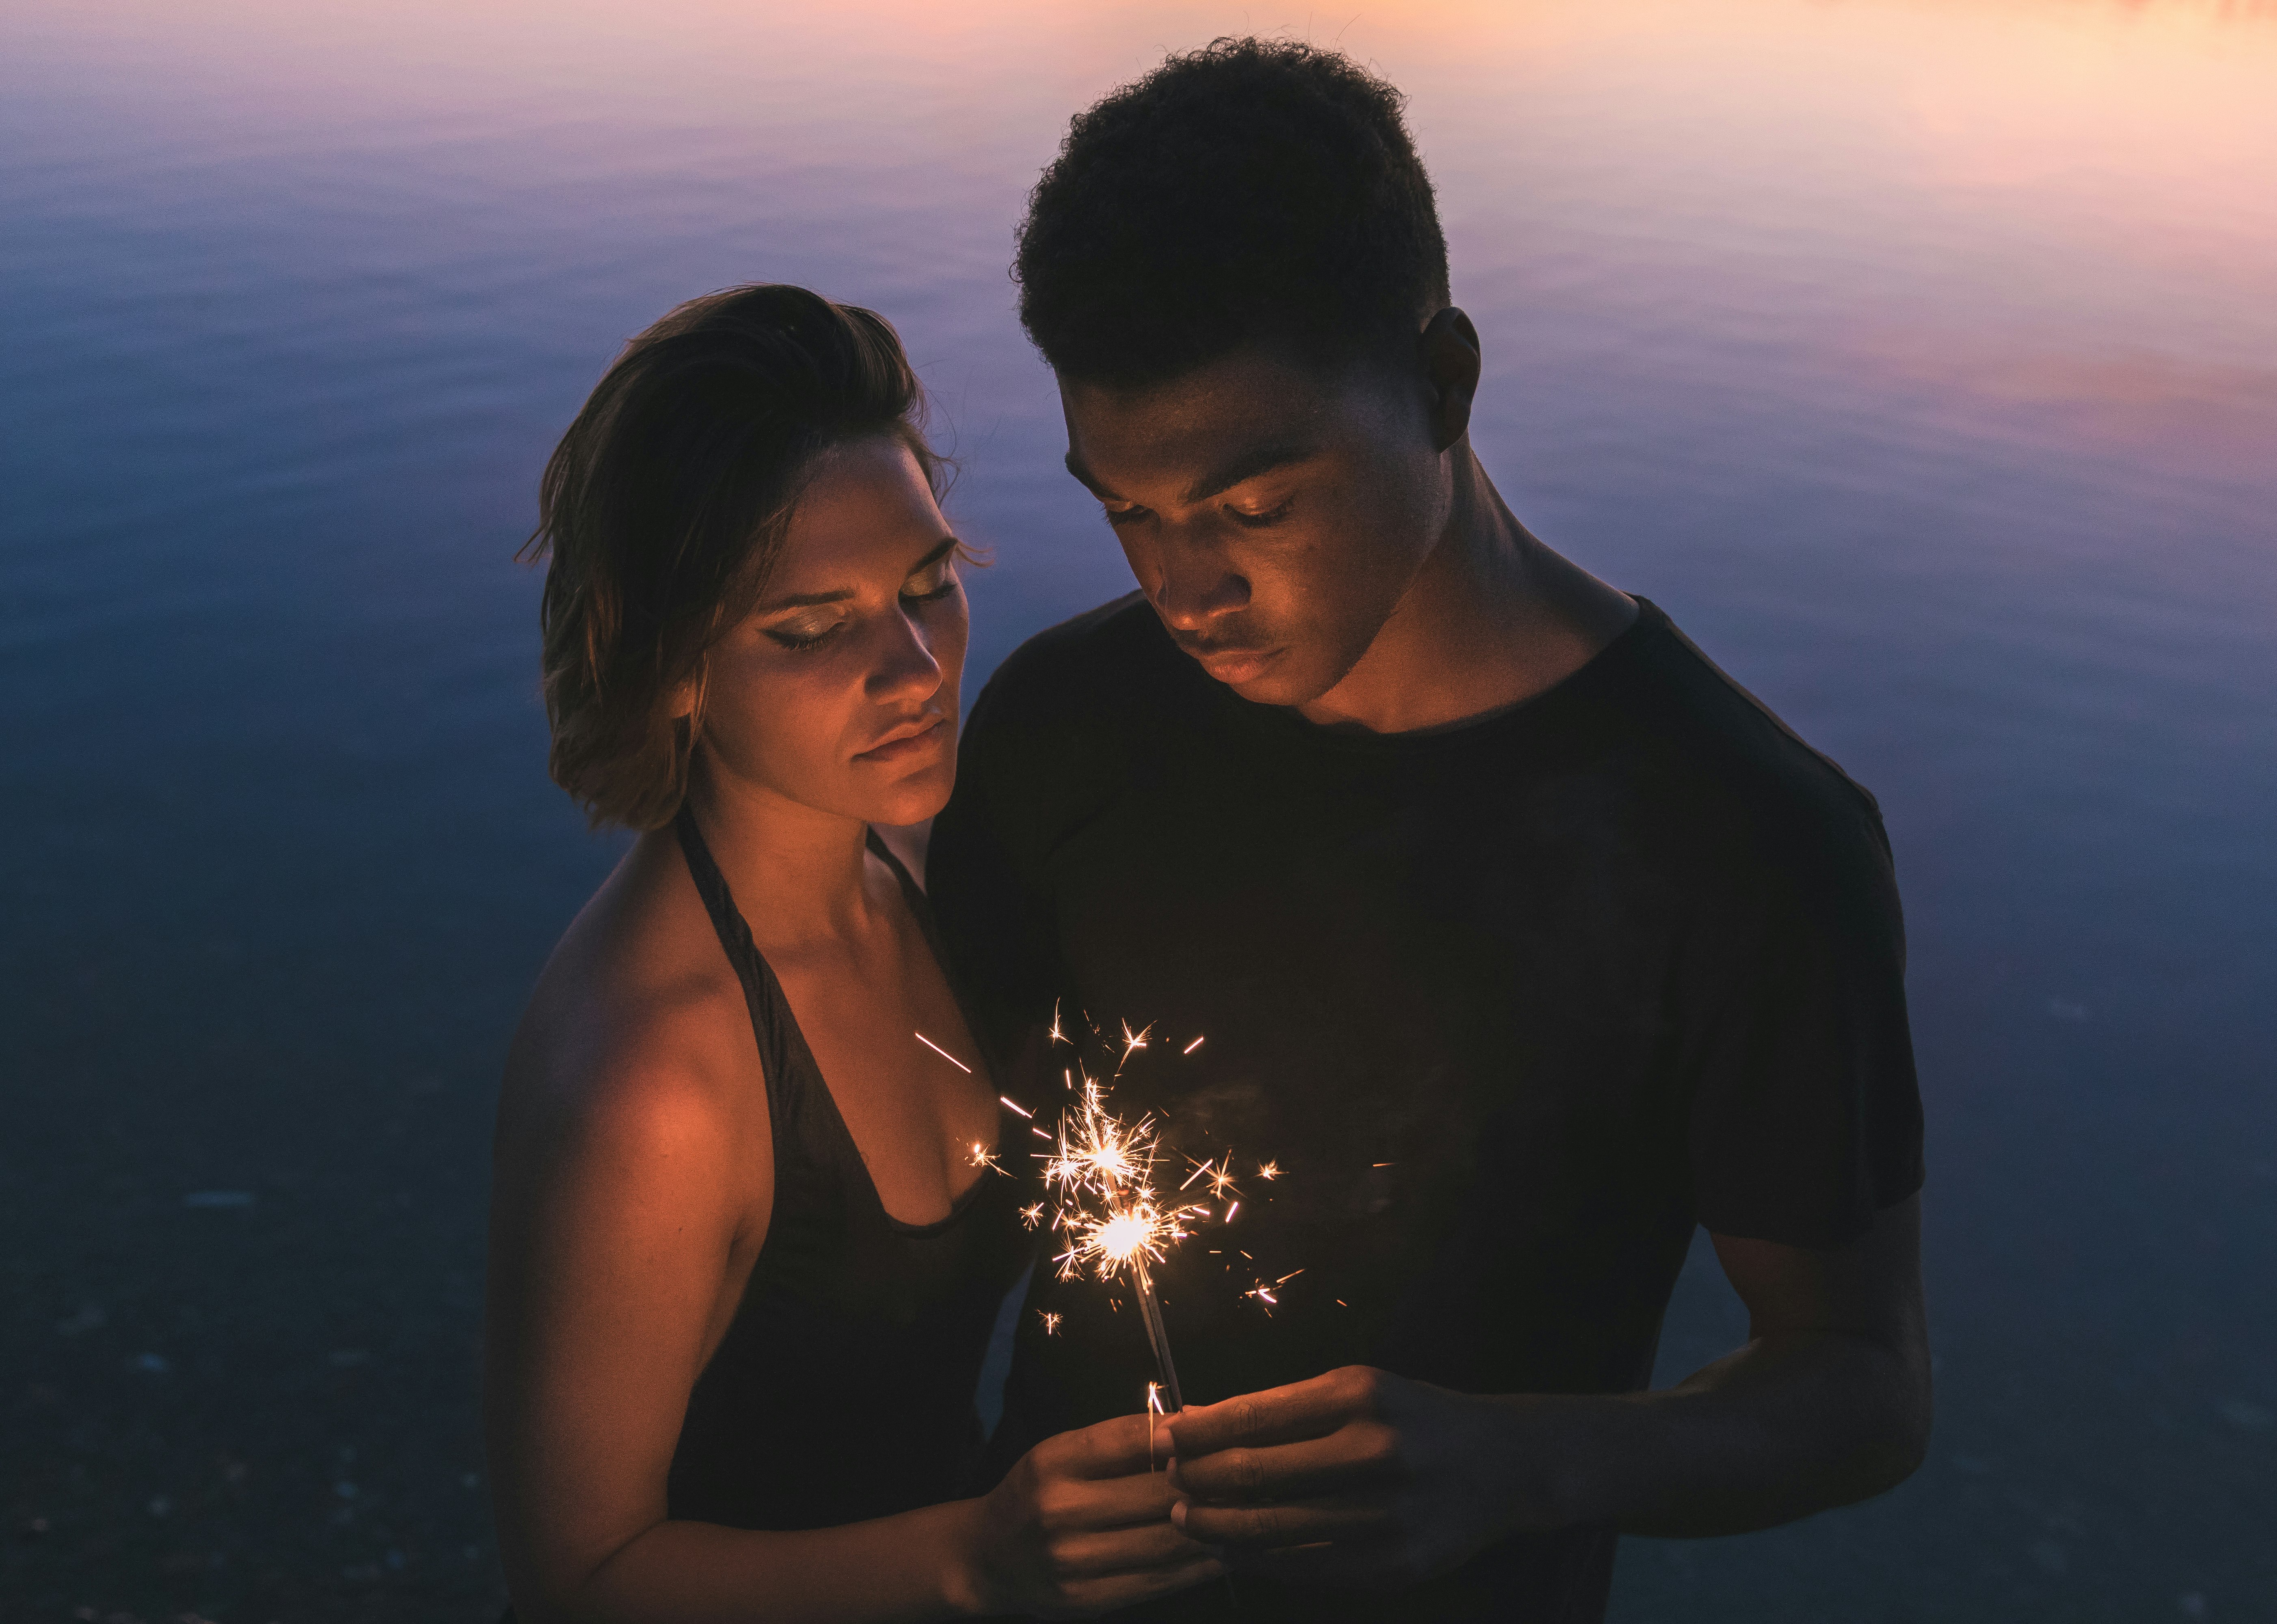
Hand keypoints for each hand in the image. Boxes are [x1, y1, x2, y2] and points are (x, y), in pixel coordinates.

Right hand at [960, 1412, 1224, 1617]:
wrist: (988, 1558)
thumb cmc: (1038, 1492)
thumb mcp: (1065, 1451)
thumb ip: (1124, 1439)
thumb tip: (1195, 1419)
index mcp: (1055, 1461)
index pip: (1136, 1440)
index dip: (1187, 1437)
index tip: (1220, 1433)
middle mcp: (1061, 1510)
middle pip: (1160, 1493)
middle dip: (1213, 1482)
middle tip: (1250, 1473)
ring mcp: (1075, 1561)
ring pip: (1168, 1540)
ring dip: (1217, 1526)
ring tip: (1249, 1511)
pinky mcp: (1089, 1599)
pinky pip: (1160, 1579)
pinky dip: (1199, 1564)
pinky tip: (1223, 1549)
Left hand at [1165, 1365, 1562, 1589]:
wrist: (1501, 1465)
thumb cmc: (1412, 1418)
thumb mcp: (1357, 1389)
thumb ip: (1282, 1408)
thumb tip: (1199, 1420)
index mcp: (1360, 1395)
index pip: (1255, 1415)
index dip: (1200, 1430)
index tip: (1166, 1437)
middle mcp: (1374, 1451)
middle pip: (1256, 1475)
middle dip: (1199, 1480)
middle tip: (1169, 1482)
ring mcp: (1387, 1514)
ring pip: (1275, 1529)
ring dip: (1218, 1527)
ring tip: (1187, 1519)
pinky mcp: (1394, 1564)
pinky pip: (1308, 1567)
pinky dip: (1261, 1561)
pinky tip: (1235, 1551)